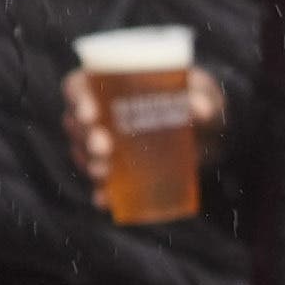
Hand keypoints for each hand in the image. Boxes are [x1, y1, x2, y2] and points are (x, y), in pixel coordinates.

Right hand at [61, 65, 226, 200]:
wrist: (209, 136)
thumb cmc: (200, 103)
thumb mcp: (206, 95)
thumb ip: (204, 99)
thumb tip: (199, 108)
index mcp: (112, 84)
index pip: (78, 86)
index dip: (77, 98)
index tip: (90, 113)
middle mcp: (101, 113)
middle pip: (76, 123)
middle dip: (85, 137)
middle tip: (104, 147)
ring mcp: (105, 144)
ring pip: (82, 152)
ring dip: (89, 163)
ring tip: (103, 172)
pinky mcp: (116, 172)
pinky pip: (100, 183)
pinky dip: (101, 193)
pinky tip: (105, 200)